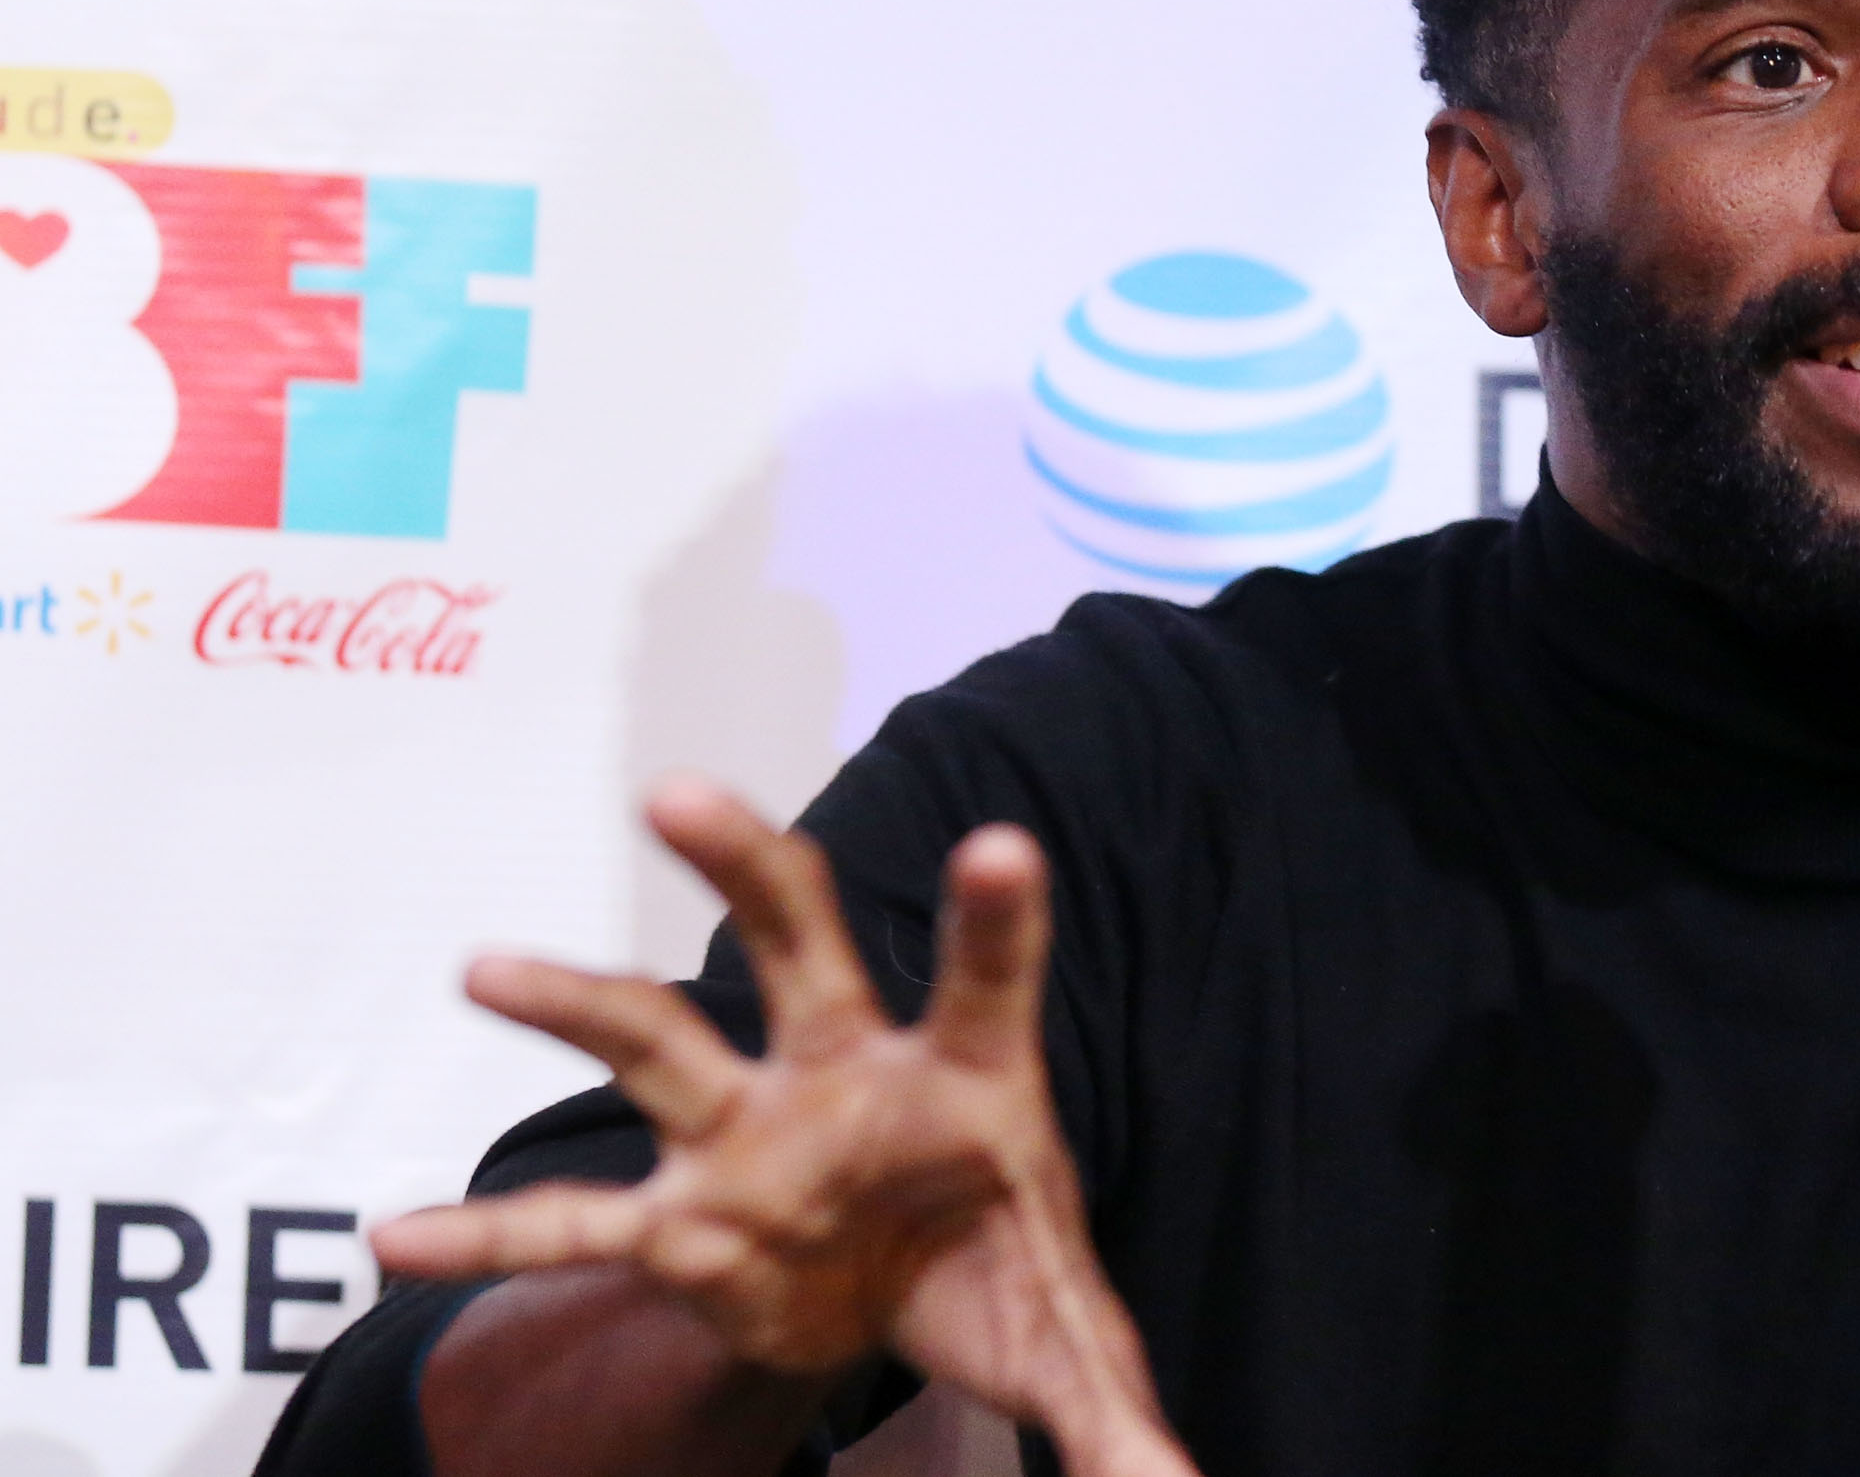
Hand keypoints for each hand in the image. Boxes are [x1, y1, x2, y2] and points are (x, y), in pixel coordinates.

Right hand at [375, 780, 1196, 1476]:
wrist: (906, 1302)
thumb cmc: (993, 1271)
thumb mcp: (1064, 1343)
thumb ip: (1113, 1414)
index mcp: (968, 1076)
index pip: (989, 980)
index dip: (997, 917)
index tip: (1002, 844)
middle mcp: (845, 1072)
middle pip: (795, 941)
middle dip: (742, 867)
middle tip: (676, 794)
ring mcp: (752, 1135)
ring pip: (654, 1041)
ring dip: (572, 1002)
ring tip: (483, 966)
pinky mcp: (686, 1221)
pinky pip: (578, 1223)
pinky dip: (491, 1235)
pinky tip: (397, 1238)